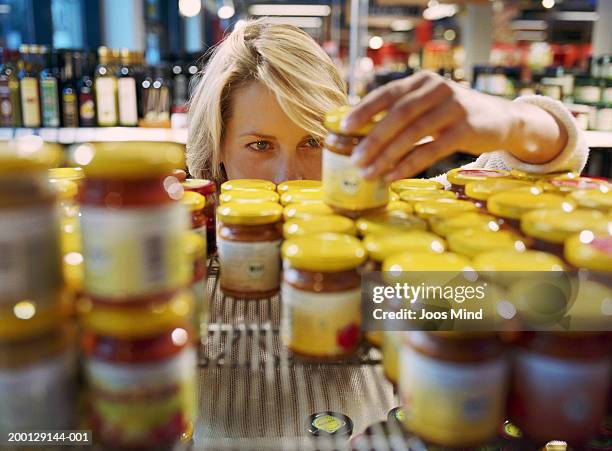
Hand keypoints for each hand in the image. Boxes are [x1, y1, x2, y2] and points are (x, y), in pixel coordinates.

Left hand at [342, 71, 565, 180]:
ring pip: (412, 132)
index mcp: (422, 81)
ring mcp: (453, 107)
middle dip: (372, 138)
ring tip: (368, 173)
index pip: (387, 93)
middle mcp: (437, 88)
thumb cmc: (454, 117)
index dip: (363, 110)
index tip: (343, 127)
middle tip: (353, 158)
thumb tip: (360, 137)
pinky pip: (431, 149)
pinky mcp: (466, 129)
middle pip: (398, 114)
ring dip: (386, 155)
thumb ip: (402, 116)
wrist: (502, 120)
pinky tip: (393, 177)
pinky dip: (409, 164)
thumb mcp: (428, 108)